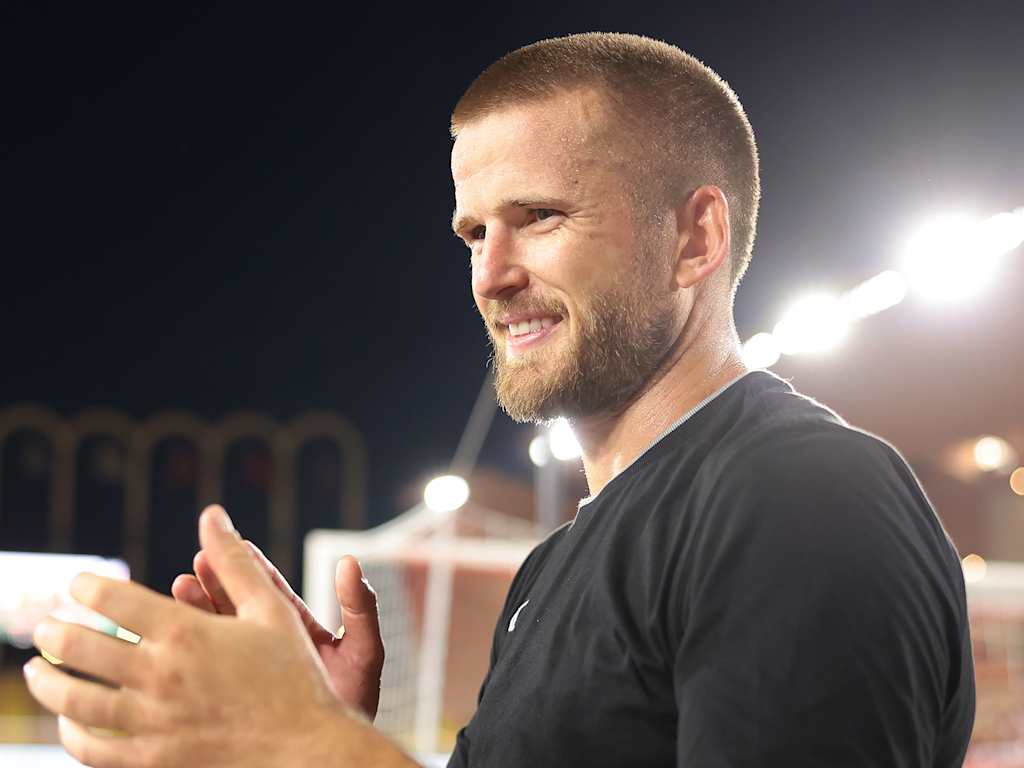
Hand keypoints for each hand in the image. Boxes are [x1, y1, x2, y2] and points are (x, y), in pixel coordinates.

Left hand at [24, 506, 413, 767]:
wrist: (307, 749)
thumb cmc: (294, 675)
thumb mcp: (271, 609)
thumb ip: (235, 561)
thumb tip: (212, 516)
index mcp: (187, 633)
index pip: (115, 601)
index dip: (88, 586)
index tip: (78, 584)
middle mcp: (161, 676)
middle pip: (83, 648)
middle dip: (55, 632)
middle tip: (44, 626)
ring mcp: (153, 722)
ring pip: (76, 701)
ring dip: (47, 683)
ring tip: (35, 672)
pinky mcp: (153, 759)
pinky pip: (94, 749)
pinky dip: (72, 733)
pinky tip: (69, 720)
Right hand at [170, 536, 383, 719]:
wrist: (330, 753)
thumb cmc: (354, 704)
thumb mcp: (364, 653)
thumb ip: (361, 608)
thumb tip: (349, 562)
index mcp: (298, 632)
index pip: (271, 593)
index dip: (252, 568)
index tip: (235, 544)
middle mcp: (268, 648)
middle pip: (237, 608)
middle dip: (215, 585)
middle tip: (194, 564)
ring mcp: (246, 671)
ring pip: (217, 634)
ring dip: (197, 611)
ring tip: (178, 587)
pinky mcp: (229, 694)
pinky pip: (206, 668)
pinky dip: (189, 648)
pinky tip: (169, 634)